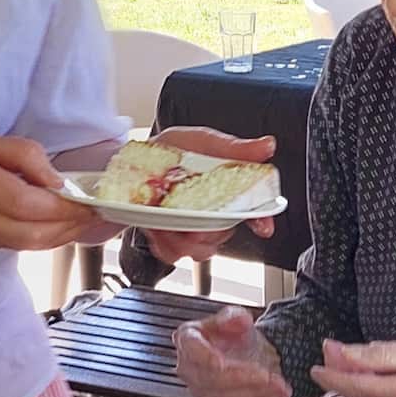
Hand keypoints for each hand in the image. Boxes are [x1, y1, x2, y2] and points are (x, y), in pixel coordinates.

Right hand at [0, 133, 95, 250]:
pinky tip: (63, 223)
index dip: (63, 206)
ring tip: (86, 217)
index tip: (89, 197)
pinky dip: (48, 238)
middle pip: (32, 234)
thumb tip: (57, 179)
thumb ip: (23, 155)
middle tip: (97, 211)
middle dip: (71, 226)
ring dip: (65, 235)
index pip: (27, 205)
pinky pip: (22, 246)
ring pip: (30, 246)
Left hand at [141, 127, 276, 262]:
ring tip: (172, 224)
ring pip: (202, 250)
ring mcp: (191, 226)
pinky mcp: (168, 237)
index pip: (255, 208)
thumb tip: (267, 146)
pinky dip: (166, 246)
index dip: (262, 219)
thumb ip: (234, 147)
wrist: (128, 162)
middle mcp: (212, 210)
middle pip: (226, 234)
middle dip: (212, 232)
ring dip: (187, 241)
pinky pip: (174, 254)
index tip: (262, 227)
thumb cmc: (168, 150)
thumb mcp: (202, 142)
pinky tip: (159, 230)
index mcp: (226, 188)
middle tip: (196, 220)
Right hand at [175, 306, 290, 396]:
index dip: (206, 358)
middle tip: (267, 375)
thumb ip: (235, 316)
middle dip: (243, 378)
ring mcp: (201, 390)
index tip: (221, 363)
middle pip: (212, 379)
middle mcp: (190, 368)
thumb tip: (240, 320)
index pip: (193, 349)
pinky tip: (278, 395)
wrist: (241, 350)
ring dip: (256, 393)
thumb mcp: (235, 316)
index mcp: (188, 339)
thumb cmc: (232, 333)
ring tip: (279, 385)